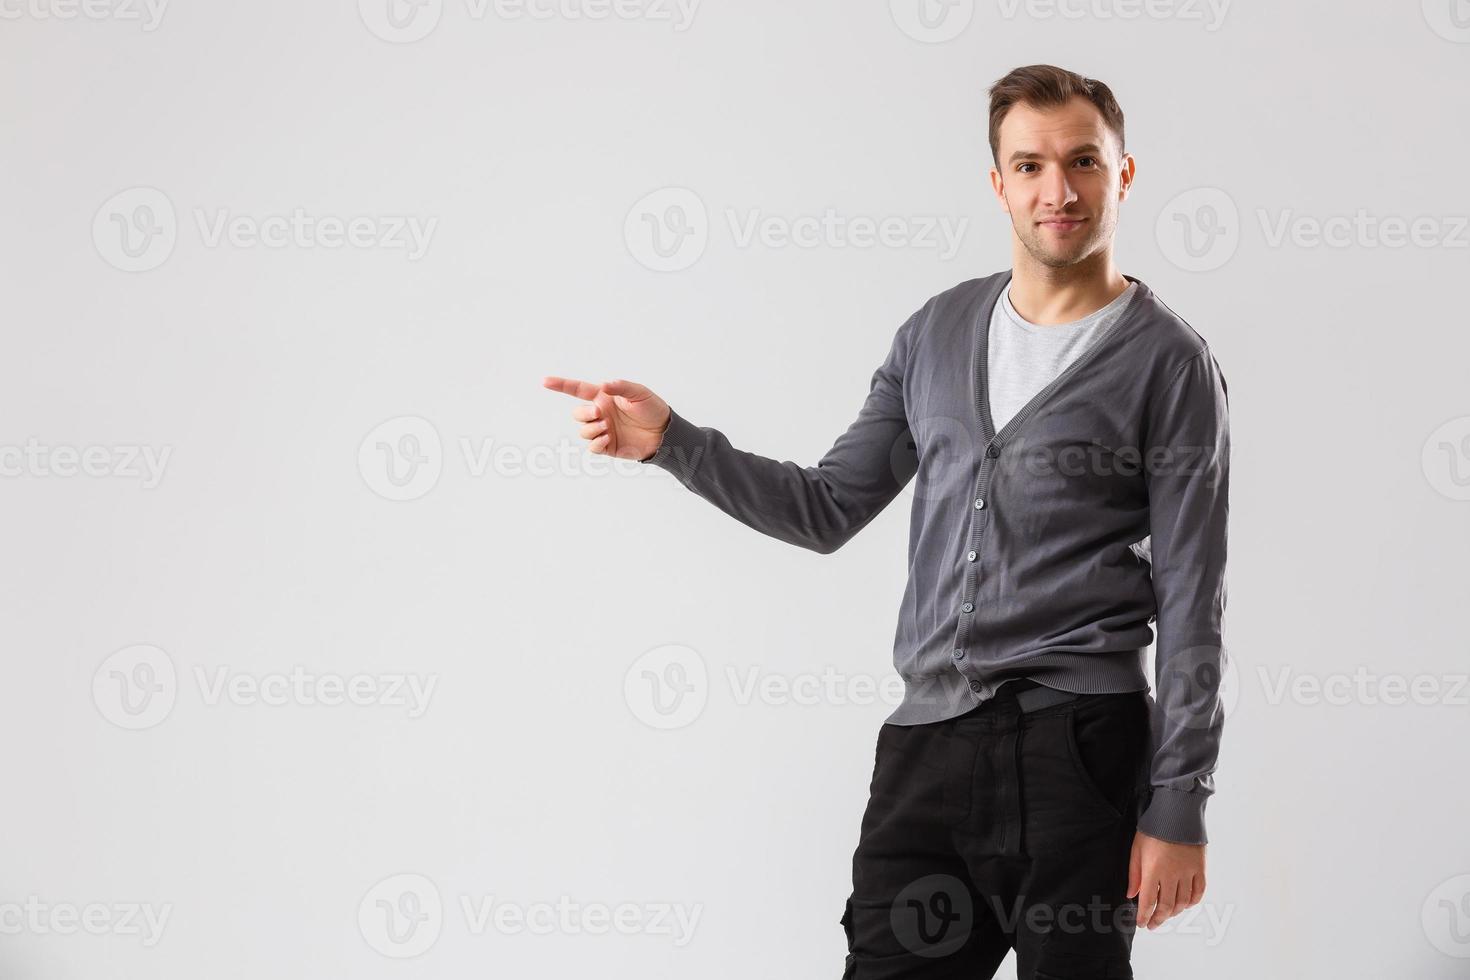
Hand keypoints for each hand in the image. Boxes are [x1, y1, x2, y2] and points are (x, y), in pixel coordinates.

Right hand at [542, 375, 670, 460]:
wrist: (664, 433)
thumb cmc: (652, 409)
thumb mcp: (639, 393)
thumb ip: (621, 386)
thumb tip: (604, 385)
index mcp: (604, 397)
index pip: (578, 390)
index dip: (561, 385)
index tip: (545, 381)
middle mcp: (600, 414)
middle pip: (578, 414)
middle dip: (584, 414)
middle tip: (599, 413)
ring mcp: (603, 430)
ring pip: (583, 431)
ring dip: (592, 429)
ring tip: (608, 427)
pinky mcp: (608, 446)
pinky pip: (592, 447)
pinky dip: (596, 443)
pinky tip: (607, 439)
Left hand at [1127, 830, 1205, 929]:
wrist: (1177, 812)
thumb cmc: (1154, 829)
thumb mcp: (1136, 848)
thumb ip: (1134, 873)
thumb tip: (1131, 894)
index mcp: (1153, 870)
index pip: (1148, 901)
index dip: (1144, 916)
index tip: (1141, 923)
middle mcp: (1172, 874)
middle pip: (1167, 906)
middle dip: (1158, 918)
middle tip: (1153, 924)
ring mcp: (1189, 872)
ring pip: (1183, 902)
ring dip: (1175, 912)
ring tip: (1166, 915)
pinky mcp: (1201, 868)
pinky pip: (1199, 892)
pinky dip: (1192, 902)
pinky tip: (1185, 905)